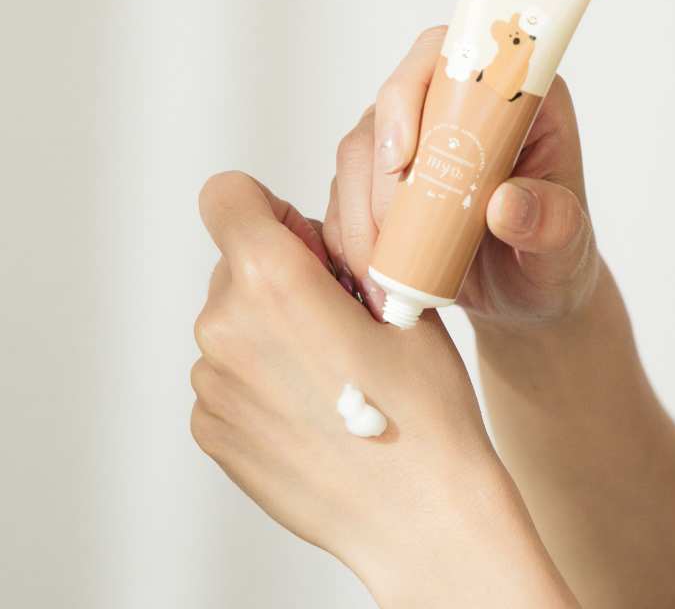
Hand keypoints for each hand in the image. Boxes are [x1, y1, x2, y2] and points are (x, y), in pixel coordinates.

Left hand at [190, 172, 574, 606]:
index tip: (300, 243)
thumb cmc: (425, 409)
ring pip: (232, 321)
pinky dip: (259, 376)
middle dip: (278, 274)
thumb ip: (340, 255)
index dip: (264, 208)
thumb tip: (307, 241)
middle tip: (334, 317)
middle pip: (235, 263)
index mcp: (273, 283)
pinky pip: (226, 373)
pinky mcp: (210, 427)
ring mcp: (212, 384)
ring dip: (268, 328)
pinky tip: (308, 407)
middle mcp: (224, 329)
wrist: (420, 516)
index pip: (227, 196)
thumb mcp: (401, 301)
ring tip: (328, 371)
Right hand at [323, 26, 598, 328]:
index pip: (446, 59)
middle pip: (385, 110)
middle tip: (389, 237)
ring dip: (358, 215)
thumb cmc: (554, 260)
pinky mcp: (385, 186)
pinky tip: (368, 273)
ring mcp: (413, 148)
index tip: (402, 157)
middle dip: (377, 176)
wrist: (527, 300)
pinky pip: (345, 197)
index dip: (409, 92)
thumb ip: (551, 222)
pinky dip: (349, 236)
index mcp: (509, 102)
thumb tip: (505, 204)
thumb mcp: (568, 246)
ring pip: (357, 156)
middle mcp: (453, 114)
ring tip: (378, 271)